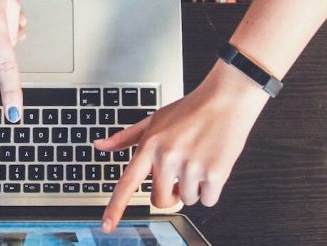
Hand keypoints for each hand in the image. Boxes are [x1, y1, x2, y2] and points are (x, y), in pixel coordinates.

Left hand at [95, 61, 270, 231]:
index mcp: (150, 146)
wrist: (226, 99)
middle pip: (160, 200)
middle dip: (171, 194)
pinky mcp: (215, 173)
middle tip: (180, 174)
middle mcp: (167, 158)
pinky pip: (208, 200)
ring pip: (187, 200)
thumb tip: (100, 146)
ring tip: (199, 159)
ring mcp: (191, 167)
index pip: (127, 183)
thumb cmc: (191, 110)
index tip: (107, 226)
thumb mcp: (154, 119)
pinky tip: (213, 164)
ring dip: (194, 187)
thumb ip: (126, 137)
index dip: (115, 207)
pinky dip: (212, 189)